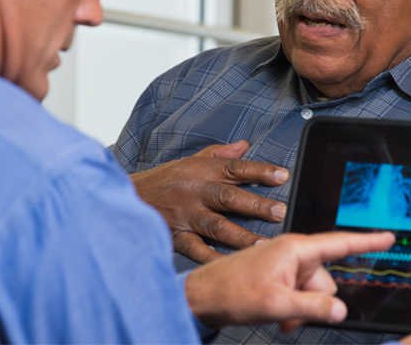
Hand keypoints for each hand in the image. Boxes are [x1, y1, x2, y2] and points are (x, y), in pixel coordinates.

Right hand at [130, 140, 289, 262]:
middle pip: (229, 196)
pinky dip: (213, 259)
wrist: (128, 196)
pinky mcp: (176, 236)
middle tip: (280, 211)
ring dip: (241, 236)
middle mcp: (195, 192)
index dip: (259, 171)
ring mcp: (185, 215)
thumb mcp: (190, 161)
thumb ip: (219, 154)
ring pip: (216, 225)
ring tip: (263, 245)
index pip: (235, 168)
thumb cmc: (163, 180)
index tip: (282, 176)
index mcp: (201, 171)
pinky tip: (231, 265)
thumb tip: (245, 145)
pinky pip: (197, 249)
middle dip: (256, 205)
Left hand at [185, 231, 395, 331]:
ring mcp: (285, 265)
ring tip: (280, 315)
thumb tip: (339, 310)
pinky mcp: (279, 277)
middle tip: (290, 314)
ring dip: (302, 308)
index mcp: (295, 249)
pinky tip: (280, 315)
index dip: (366, 242)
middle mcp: (292, 253)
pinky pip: (300, 294)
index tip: (388, 236)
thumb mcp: (276, 303)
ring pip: (314, 291)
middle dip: (315, 301)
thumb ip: (312, 307)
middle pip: (327, 279)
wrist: (203, 297)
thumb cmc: (231, 292)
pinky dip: (295, 307)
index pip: (339, 244)